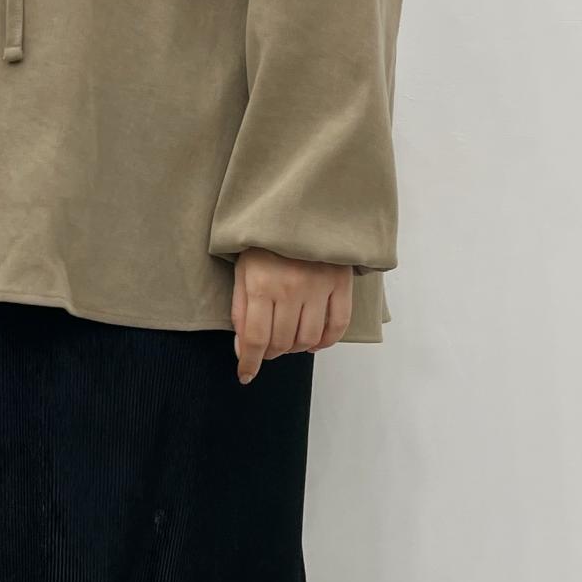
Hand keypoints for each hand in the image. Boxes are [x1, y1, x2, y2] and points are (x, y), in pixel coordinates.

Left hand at [231, 249, 354, 382]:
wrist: (301, 206)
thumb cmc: (265, 240)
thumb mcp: (242, 270)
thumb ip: (240, 310)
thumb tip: (242, 348)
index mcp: (260, 284)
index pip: (255, 339)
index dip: (249, 363)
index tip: (246, 375)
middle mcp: (290, 289)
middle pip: (282, 343)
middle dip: (271, 354)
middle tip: (267, 349)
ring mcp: (318, 287)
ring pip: (308, 339)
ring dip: (296, 348)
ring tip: (289, 342)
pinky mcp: (340, 283)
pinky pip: (337, 325)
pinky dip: (325, 341)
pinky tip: (313, 343)